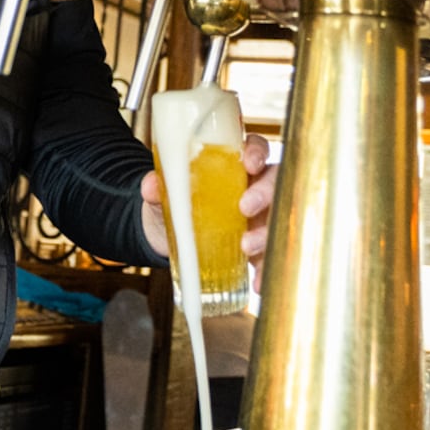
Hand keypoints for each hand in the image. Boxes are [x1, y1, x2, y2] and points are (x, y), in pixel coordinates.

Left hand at [139, 134, 277, 292]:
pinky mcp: (258, 246)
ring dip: (267, 233)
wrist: (167, 237)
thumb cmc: (173, 205)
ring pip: (278, 218)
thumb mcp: (164, 195)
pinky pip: (269, 255)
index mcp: (233, 166)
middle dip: (265, 193)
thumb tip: (151, 185)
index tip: (249, 163)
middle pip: (275, 181)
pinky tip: (257, 281)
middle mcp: (253, 188)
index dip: (257, 152)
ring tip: (248, 248)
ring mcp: (259, 217)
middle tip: (245, 208)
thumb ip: (158, 187)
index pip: (255, 148)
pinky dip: (265, 268)